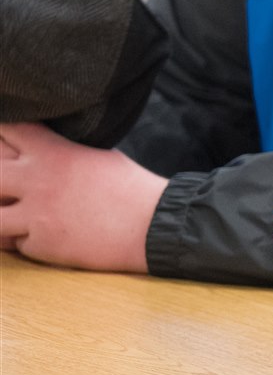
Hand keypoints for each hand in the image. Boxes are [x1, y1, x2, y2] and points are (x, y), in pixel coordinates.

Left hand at [0, 123, 165, 272]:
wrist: (155, 226)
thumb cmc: (132, 189)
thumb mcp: (95, 155)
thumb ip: (59, 152)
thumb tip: (37, 150)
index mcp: (54, 152)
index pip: (7, 130)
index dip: (0, 135)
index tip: (5, 144)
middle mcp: (38, 180)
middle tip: (10, 187)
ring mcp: (37, 214)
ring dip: (1, 216)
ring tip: (17, 216)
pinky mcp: (43, 244)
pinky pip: (15, 244)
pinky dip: (24, 241)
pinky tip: (44, 236)